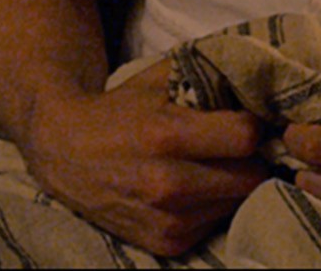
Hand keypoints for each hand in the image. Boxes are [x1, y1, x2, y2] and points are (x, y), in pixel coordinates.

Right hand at [24, 62, 272, 256]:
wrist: (64, 155)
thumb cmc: (117, 111)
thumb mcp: (155, 80)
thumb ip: (206, 76)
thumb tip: (256, 79)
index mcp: (167, 134)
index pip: (246, 136)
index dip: (252, 124)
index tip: (244, 120)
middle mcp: (168, 183)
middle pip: (252, 176)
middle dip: (249, 159)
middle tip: (234, 147)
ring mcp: (168, 220)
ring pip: (238, 202)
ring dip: (232, 184)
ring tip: (209, 167)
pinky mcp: (166, 244)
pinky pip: (215, 224)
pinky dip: (211, 207)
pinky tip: (191, 190)